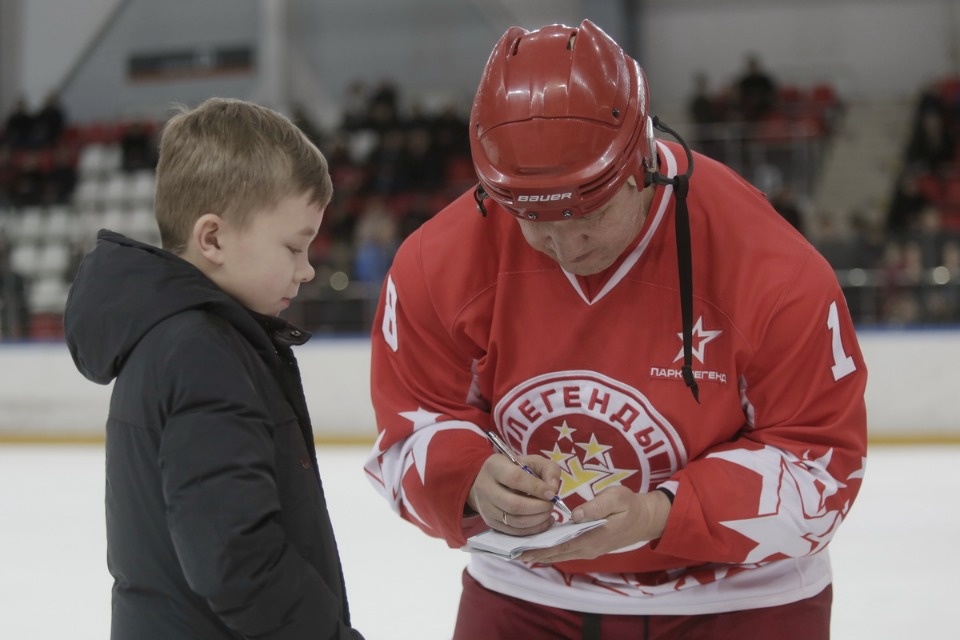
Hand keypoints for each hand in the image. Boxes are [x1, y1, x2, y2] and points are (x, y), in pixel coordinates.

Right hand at [467, 453, 562, 535]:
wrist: (491, 479)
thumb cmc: (516, 468)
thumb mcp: (534, 461)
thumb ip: (549, 470)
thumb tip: (553, 490)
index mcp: (494, 466)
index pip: (515, 478)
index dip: (536, 488)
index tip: (552, 494)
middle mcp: (485, 487)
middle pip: (514, 504)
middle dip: (538, 507)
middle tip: (551, 505)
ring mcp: (485, 507)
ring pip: (514, 520)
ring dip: (537, 520)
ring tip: (548, 513)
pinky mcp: (490, 522)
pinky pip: (513, 531)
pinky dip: (532, 529)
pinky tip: (543, 521)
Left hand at [517, 486, 671, 562]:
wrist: (646, 519)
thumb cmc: (630, 505)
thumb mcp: (616, 498)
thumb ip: (595, 506)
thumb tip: (575, 515)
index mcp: (592, 538)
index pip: (560, 546)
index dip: (540, 549)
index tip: (521, 550)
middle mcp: (588, 548)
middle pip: (556, 554)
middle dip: (534, 553)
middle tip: (511, 552)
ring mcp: (589, 550)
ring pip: (560, 554)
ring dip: (541, 552)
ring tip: (519, 549)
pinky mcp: (590, 546)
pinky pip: (567, 550)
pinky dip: (552, 549)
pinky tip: (539, 543)